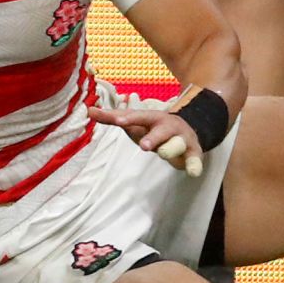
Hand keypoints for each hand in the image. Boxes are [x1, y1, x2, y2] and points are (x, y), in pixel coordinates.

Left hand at [87, 105, 203, 176]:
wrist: (185, 129)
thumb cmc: (151, 127)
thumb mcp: (133, 122)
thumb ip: (112, 117)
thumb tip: (89, 110)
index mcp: (152, 118)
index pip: (139, 117)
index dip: (129, 118)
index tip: (119, 121)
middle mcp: (168, 126)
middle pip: (160, 131)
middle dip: (153, 138)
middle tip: (144, 145)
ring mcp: (181, 138)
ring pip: (176, 145)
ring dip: (170, 149)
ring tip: (163, 154)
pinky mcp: (193, 151)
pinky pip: (194, 159)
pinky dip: (194, 165)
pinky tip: (192, 172)